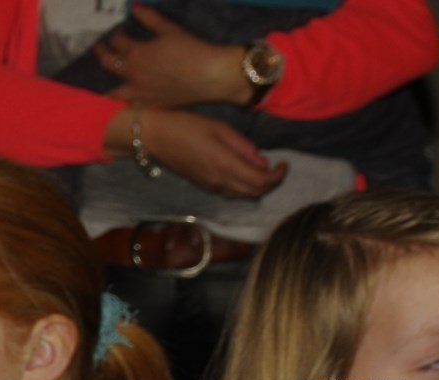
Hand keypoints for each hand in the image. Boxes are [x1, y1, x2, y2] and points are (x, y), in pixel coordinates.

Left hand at [98, 8, 251, 108]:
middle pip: (108, 64)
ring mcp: (139, 93)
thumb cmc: (191, 49)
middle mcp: (133, 74)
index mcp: (136, 53)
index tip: (118, 33)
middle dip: (102, 54)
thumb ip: (150, 18)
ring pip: (113, 93)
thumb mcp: (170, 29)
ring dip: (103, 89)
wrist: (209, 76)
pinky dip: (120, 107)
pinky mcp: (150, 105)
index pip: (118, 42)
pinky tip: (118, 107)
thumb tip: (134, 8)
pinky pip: (129, 107)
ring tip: (96, 89)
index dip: (116, 35)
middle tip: (99, 49)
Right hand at [114, 105, 286, 198]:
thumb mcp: (220, 128)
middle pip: (254, 193)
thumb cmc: (187, 125)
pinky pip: (231, 192)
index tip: (284, 163)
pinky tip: (244, 171)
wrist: (155, 137)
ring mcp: (210, 186)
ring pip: (243, 195)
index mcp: (225, 165)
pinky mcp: (204, 186)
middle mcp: (219, 181)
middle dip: (270, 183)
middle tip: (277, 168)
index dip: (277, 176)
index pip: (261, 182)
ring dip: (257, 186)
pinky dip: (244, 186)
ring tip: (263, 169)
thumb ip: (243, 146)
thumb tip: (262, 162)